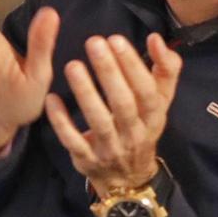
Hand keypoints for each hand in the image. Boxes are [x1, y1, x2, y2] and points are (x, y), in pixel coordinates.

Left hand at [43, 33, 181, 194]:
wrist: (128, 178)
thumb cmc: (142, 127)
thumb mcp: (160, 102)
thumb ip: (165, 69)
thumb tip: (156, 38)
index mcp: (153, 117)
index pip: (147, 91)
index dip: (133, 66)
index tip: (116, 39)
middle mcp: (134, 134)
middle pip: (123, 103)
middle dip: (109, 72)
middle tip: (94, 42)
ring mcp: (110, 149)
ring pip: (99, 121)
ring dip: (85, 92)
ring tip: (73, 65)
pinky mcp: (87, 160)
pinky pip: (73, 141)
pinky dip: (62, 121)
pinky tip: (52, 99)